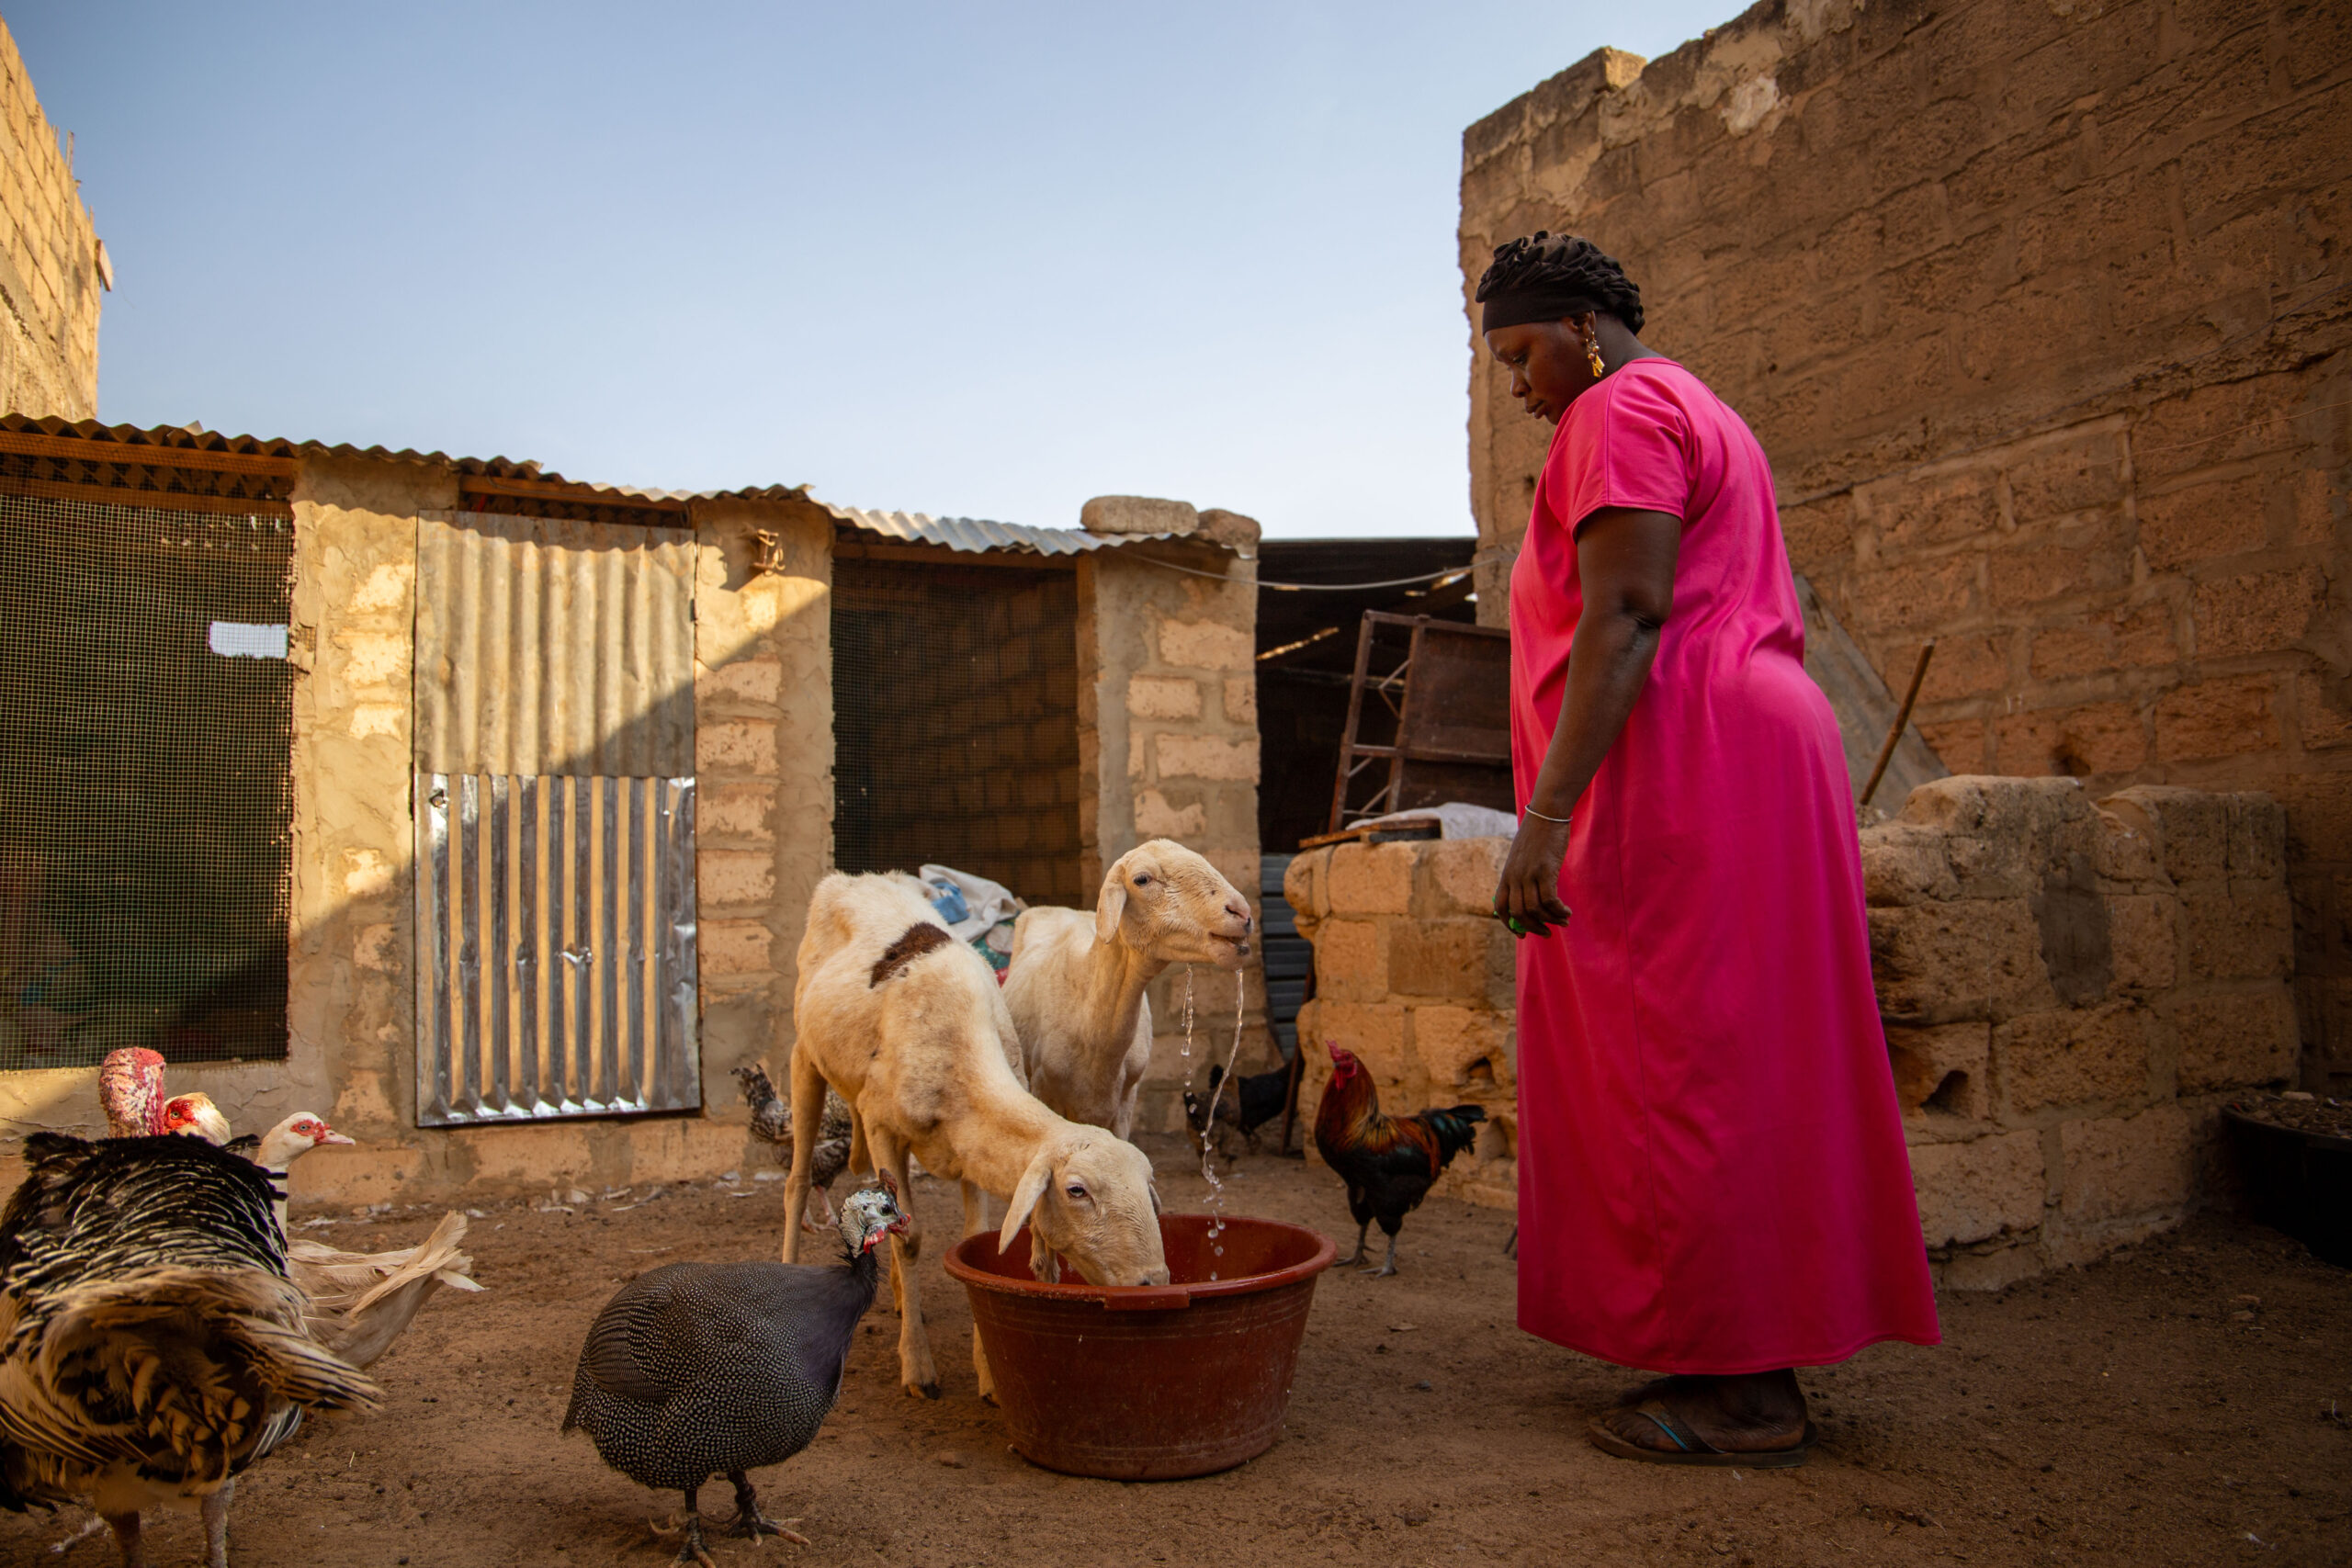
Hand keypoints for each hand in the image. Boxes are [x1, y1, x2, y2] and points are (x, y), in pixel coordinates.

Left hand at [1494, 814, 1572, 934]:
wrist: (1547, 814)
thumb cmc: (1538, 836)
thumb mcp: (1522, 857)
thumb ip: (1522, 876)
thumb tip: (1529, 900)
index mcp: (1506, 874)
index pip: (1501, 907)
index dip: (1510, 925)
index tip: (1522, 934)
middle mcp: (1514, 876)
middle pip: (1519, 913)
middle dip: (1534, 928)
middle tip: (1548, 933)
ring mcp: (1529, 873)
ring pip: (1536, 909)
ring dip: (1551, 920)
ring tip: (1564, 921)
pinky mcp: (1545, 870)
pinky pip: (1550, 900)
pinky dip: (1559, 910)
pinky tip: (1567, 911)